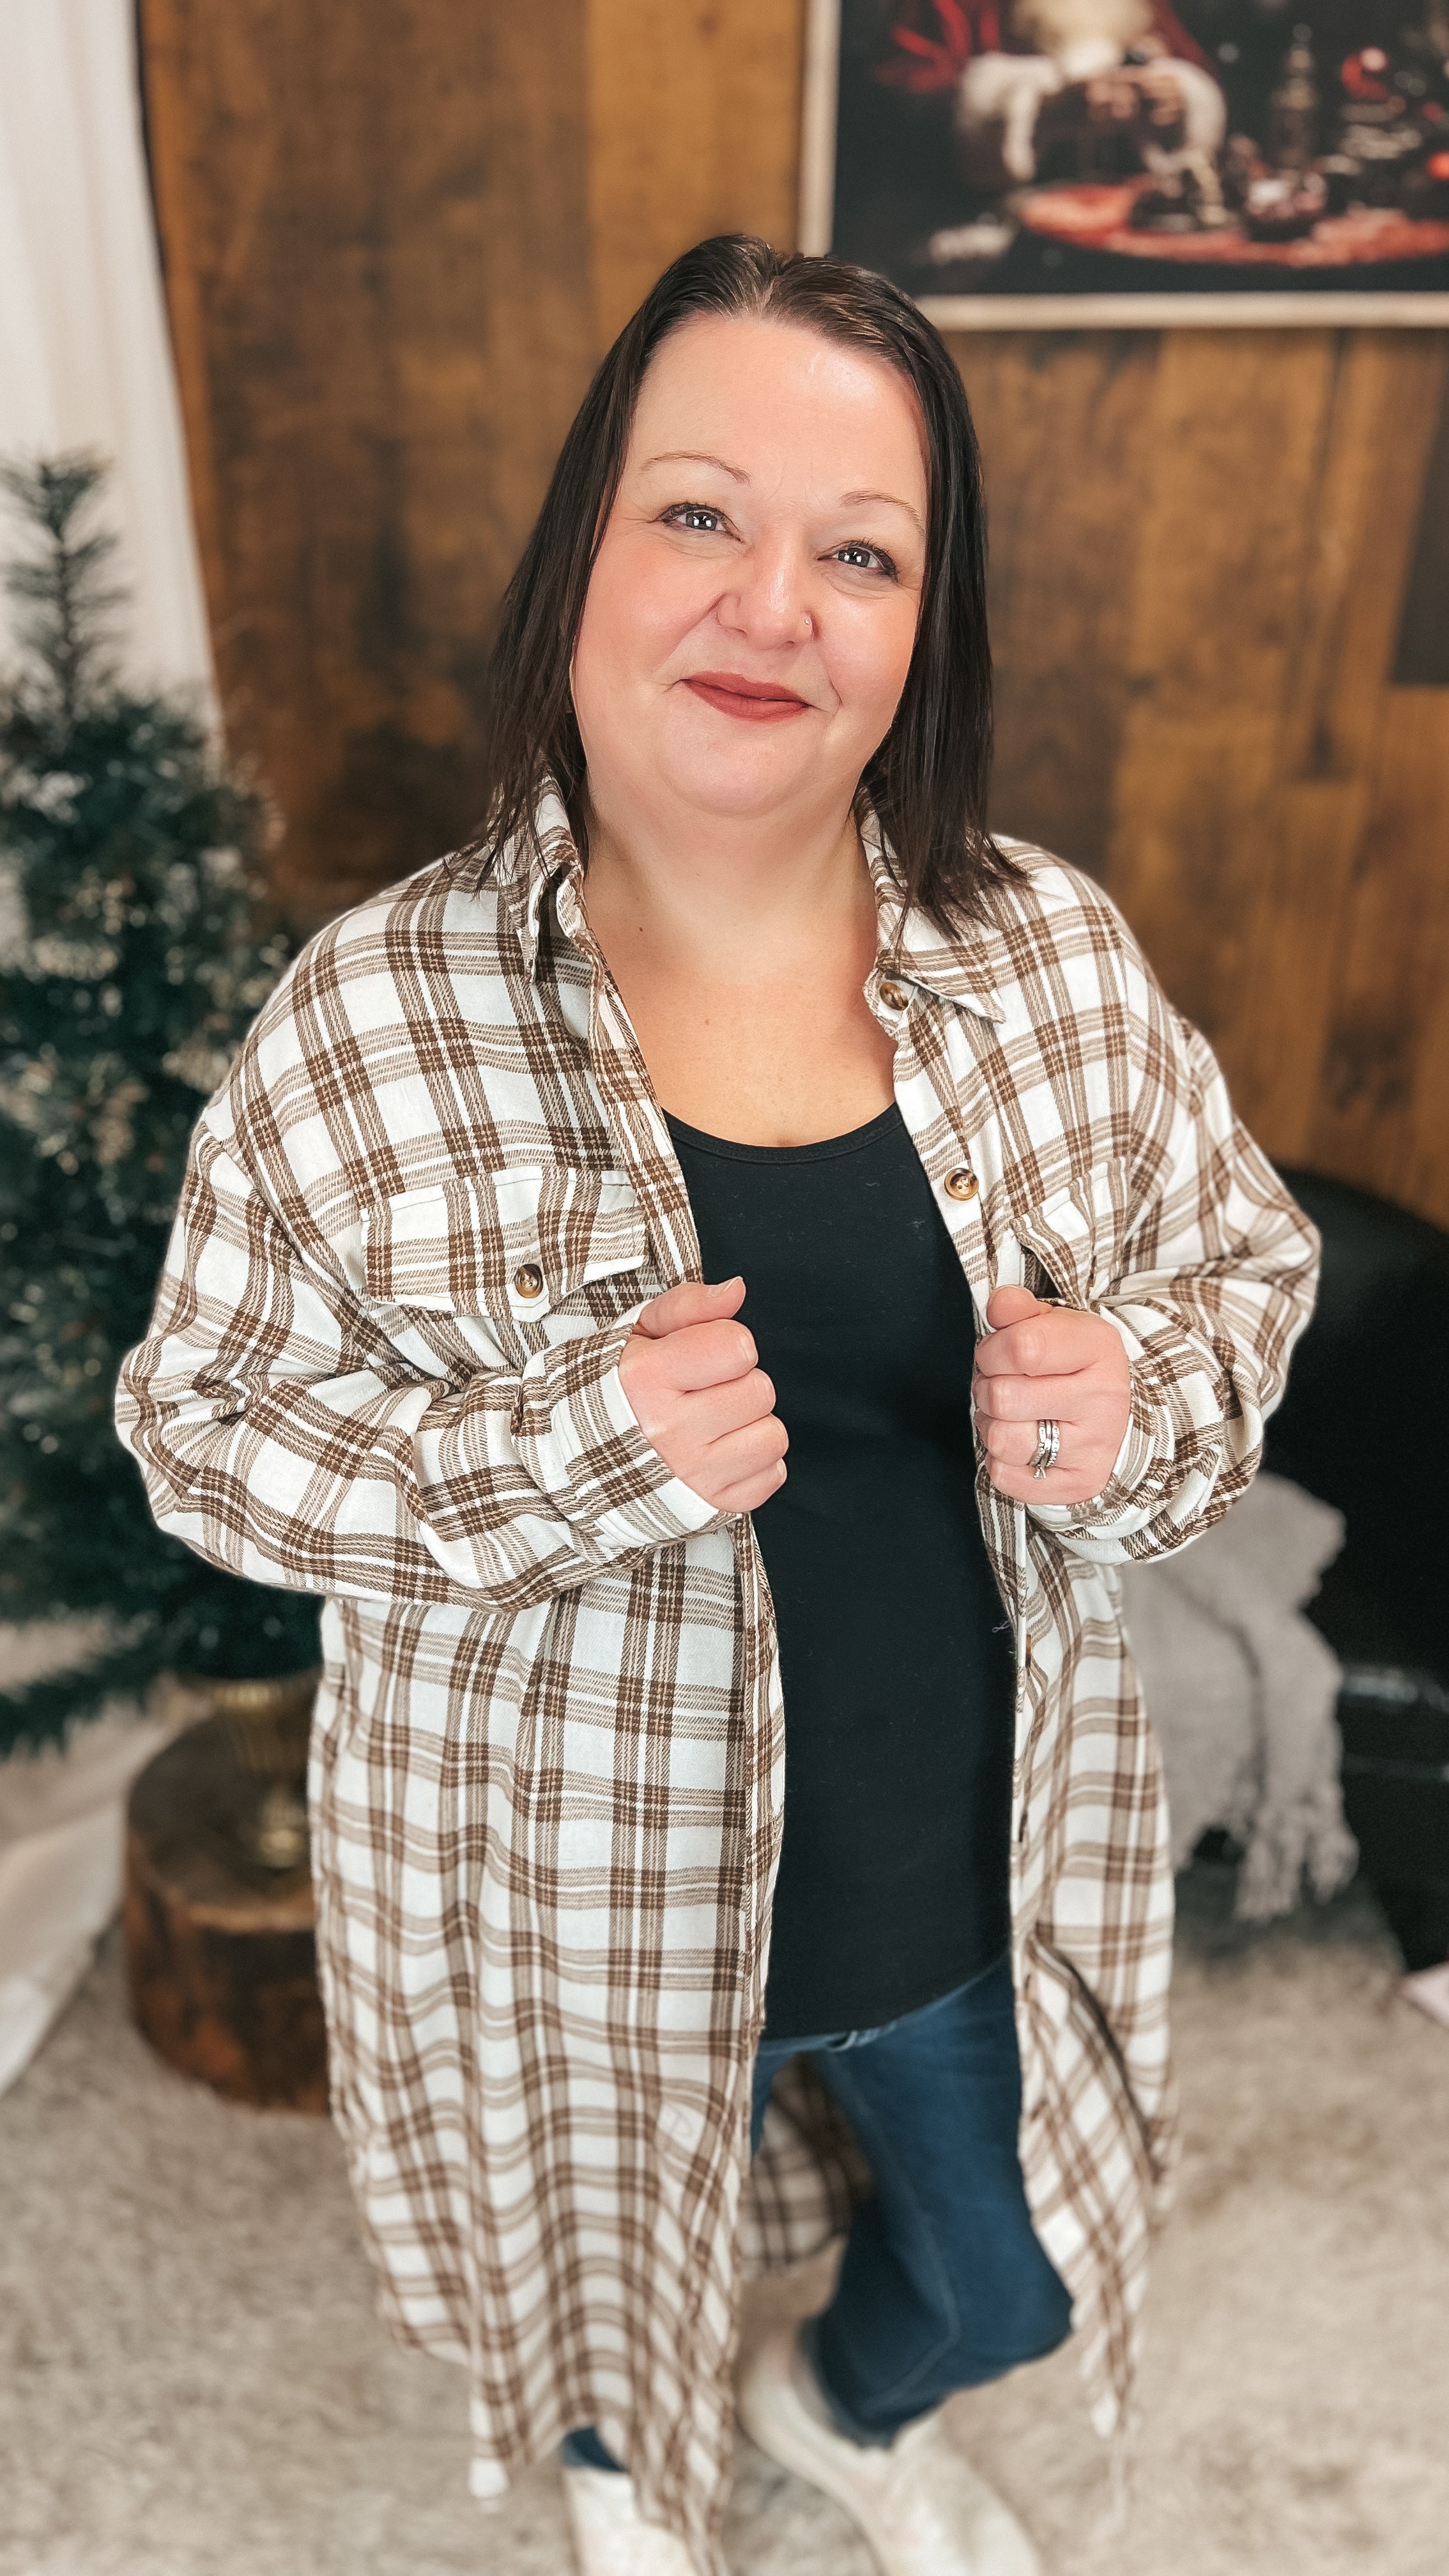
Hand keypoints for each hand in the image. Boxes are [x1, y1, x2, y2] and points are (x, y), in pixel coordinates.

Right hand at [618, 1277, 787, 1513]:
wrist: (580, 1458)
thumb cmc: (616, 1389)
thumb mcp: (639, 1334)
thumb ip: (689, 1305)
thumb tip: (737, 1290)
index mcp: (647, 1379)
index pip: (736, 1347)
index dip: (728, 1344)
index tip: (705, 1356)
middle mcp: (670, 1430)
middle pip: (759, 1390)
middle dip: (739, 1384)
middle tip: (706, 1392)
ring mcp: (692, 1474)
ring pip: (772, 1435)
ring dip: (751, 1425)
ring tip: (716, 1423)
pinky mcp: (712, 1506)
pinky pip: (772, 1475)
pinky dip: (755, 1463)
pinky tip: (722, 1453)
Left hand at [972, 1286, 1130, 1504]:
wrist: (1118, 1416)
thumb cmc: (1074, 1367)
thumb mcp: (1053, 1326)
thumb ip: (1019, 1309)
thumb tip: (998, 1304)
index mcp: (1100, 1350)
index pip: (1022, 1347)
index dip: (993, 1350)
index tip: (998, 1354)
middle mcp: (1104, 1401)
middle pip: (1004, 1396)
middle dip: (989, 1388)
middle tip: (1004, 1386)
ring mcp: (1094, 1448)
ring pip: (1003, 1440)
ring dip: (992, 1426)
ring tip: (1010, 1416)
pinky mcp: (1079, 1485)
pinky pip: (1006, 1477)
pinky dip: (1000, 1462)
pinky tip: (1021, 1444)